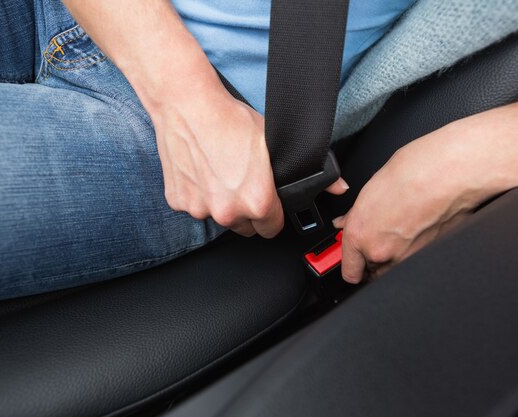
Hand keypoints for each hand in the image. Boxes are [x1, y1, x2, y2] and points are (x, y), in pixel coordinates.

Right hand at [152, 81, 349, 237]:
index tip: (270, 207)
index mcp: (256, 202)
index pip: (272, 229)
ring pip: (219, 218)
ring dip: (222, 204)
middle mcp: (228, 211)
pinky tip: (203, 171)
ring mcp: (200, 209)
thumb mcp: (274, 143)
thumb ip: (306, 172)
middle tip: (243, 184)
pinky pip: (195, 207)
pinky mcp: (178, 202)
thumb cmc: (229, 120)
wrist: (188, 105)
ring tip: (221, 174)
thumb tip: (339, 187)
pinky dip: (199, 195)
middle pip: (245, 227)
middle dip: (247, 212)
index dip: (273, 216)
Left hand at [333, 120, 502, 282]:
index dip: (351, 265)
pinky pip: (415, 261)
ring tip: (403, 228)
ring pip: (393, 269)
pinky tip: (418, 228)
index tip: (354, 260)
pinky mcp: (428, 257)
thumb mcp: (371, 189)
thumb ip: (355, 215)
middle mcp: (381, 252)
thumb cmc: (413, 173)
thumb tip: (347, 223)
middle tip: (381, 235)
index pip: (349, 271)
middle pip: (371, 272)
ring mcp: (406, 258)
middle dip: (373, 258)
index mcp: (360, 235)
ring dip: (394, 256)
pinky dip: (414, 250)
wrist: (448, 174)